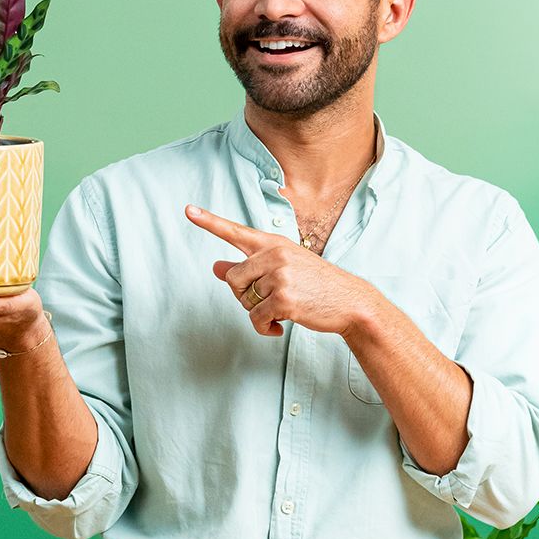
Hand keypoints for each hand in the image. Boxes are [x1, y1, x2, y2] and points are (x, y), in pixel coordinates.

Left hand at [185, 204, 379, 337]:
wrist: (350, 301)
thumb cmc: (316, 284)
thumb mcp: (284, 268)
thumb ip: (250, 267)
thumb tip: (216, 267)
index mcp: (273, 243)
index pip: (236, 232)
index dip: (209, 222)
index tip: (188, 210)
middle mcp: (275, 255)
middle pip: (232, 279)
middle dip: (244, 296)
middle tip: (267, 300)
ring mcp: (280, 276)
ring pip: (244, 301)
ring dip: (259, 313)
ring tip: (282, 310)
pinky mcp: (284, 298)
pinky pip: (256, 319)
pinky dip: (264, 328)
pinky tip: (280, 326)